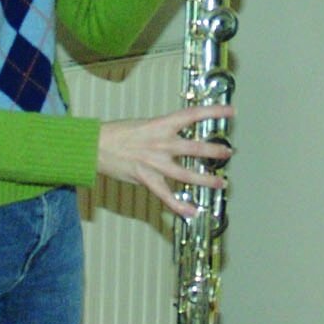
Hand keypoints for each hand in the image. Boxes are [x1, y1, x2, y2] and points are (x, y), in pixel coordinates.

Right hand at [97, 104, 233, 216]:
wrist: (94, 146)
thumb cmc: (117, 134)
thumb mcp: (144, 125)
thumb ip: (163, 132)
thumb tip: (178, 137)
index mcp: (160, 125)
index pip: (192, 115)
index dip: (213, 112)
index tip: (229, 112)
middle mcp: (161, 143)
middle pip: (194, 147)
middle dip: (214, 151)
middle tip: (228, 153)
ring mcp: (154, 162)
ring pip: (186, 174)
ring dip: (205, 180)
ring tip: (221, 183)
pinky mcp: (146, 178)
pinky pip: (166, 195)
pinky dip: (179, 206)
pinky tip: (191, 212)